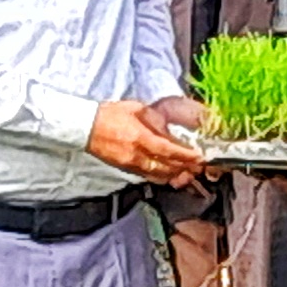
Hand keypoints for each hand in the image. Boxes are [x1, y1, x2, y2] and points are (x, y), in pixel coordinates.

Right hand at [89, 98, 207, 187]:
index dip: (185, 155)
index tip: (199, 157)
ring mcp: (131, 163)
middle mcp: (137, 153)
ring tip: (188, 173)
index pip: (168, 150)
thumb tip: (170, 129)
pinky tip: (170, 176)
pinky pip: (148, 176)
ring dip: (175, 175)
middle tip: (199, 167)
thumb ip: (156, 119)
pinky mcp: (126, 168)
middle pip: (166, 166)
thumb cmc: (111, 114)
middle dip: (185, 167)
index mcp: (140, 136)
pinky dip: (161, 177)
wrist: (87, 127)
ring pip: (158, 175)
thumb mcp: (137, 109)